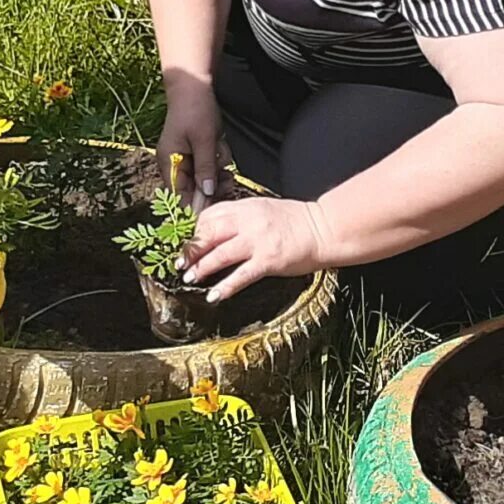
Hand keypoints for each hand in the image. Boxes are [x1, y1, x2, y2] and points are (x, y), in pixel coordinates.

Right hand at [157, 80, 226, 204]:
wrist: (194, 87)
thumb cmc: (194, 110)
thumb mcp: (203, 139)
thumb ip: (205, 167)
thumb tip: (207, 193)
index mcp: (168, 163)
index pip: (178, 196)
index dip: (195, 205)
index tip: (216, 207)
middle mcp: (174, 165)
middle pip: (193, 191)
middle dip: (212, 187)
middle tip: (229, 181)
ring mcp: (185, 160)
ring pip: (203, 180)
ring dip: (217, 173)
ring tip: (224, 159)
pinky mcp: (195, 154)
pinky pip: (208, 167)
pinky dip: (217, 162)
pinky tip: (220, 148)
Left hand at [183, 196, 330, 300]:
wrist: (324, 229)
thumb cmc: (297, 221)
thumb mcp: (265, 210)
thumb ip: (242, 218)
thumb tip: (219, 231)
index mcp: (246, 207)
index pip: (211, 215)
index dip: (195, 231)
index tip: (188, 243)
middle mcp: (249, 221)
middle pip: (209, 234)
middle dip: (191, 250)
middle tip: (179, 263)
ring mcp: (258, 241)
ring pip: (220, 254)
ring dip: (201, 268)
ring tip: (189, 278)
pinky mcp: (268, 260)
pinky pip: (241, 275)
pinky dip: (225, 287)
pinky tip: (214, 296)